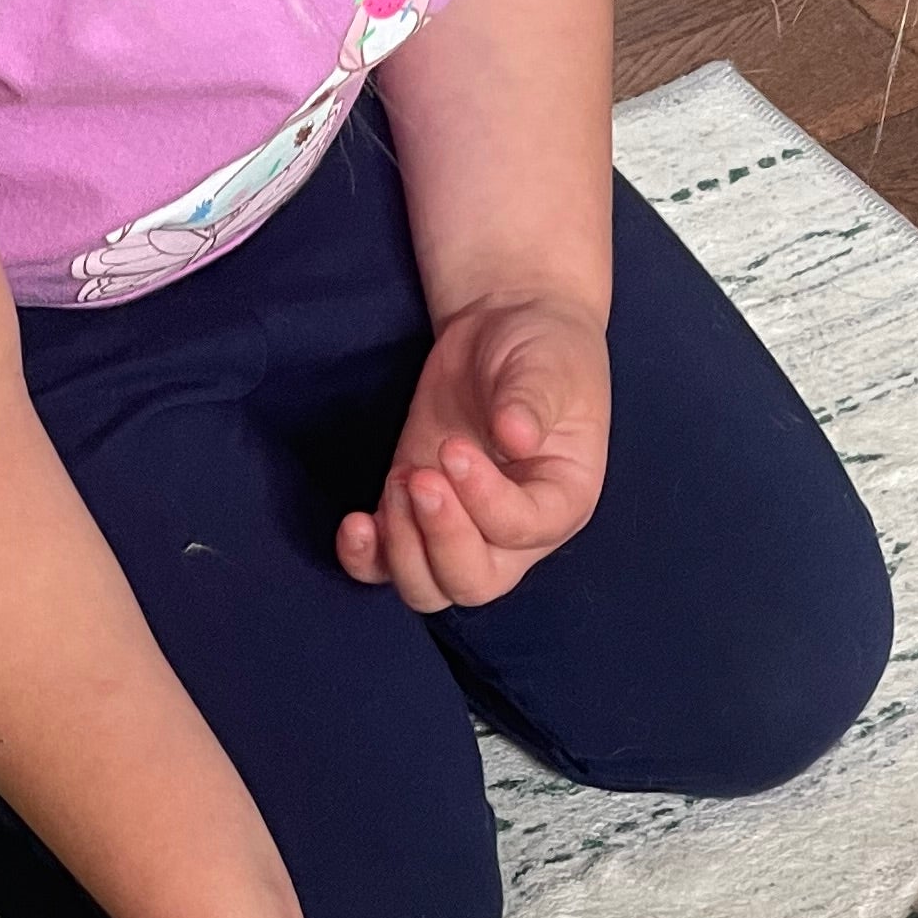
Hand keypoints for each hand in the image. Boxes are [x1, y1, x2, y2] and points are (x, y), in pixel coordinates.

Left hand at [336, 291, 609, 613]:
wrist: (502, 330)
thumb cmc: (540, 350)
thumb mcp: (547, 365)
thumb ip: (532, 399)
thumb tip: (515, 435)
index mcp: (561, 502)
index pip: (523, 531)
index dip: (485, 502)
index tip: (455, 448)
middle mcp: (515, 535)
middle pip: (474, 582)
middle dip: (441, 540)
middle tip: (421, 476)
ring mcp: (461, 530)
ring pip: (429, 587)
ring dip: (402, 547)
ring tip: (399, 480)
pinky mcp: (415, 517)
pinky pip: (386, 567)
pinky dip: (365, 558)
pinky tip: (355, 524)